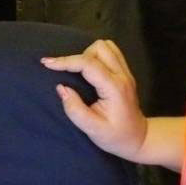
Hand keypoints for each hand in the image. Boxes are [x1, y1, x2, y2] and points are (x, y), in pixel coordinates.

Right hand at [42, 40, 149, 161]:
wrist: (138, 138)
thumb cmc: (115, 137)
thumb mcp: (92, 130)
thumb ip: (75, 109)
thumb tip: (61, 88)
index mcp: (114, 88)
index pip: (89, 64)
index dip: (66, 61)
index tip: (47, 64)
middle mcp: (122, 75)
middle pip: (99, 48)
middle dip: (78, 57)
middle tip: (69, 74)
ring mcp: (126, 72)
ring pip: (106, 46)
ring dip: (88, 54)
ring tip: (79, 72)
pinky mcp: (125, 72)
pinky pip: (111, 51)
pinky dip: (96, 55)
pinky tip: (90, 69)